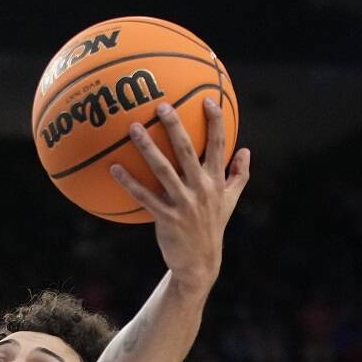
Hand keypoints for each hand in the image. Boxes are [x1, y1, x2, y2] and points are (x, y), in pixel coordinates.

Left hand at [109, 98, 250, 293]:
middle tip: (162, 105)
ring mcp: (184, 203)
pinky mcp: (166, 218)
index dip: (215, 122)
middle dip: (175, 127)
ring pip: (163, 170)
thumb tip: (246, 150)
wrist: (200, 262)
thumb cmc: (212, 226)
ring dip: (147, 148)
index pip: (219, 146)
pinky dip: (129, 182)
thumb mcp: (231, 201)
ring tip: (134, 128)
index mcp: (217, 182)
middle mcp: (201, 189)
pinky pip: (144, 196)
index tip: (208, 99)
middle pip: (188, 151)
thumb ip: (239, 175)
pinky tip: (114, 168)